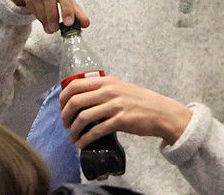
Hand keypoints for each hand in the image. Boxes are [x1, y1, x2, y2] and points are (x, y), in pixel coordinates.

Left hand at [60, 74, 192, 149]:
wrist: (162, 112)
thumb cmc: (140, 101)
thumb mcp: (119, 87)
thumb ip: (101, 88)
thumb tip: (80, 96)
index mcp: (105, 81)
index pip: (74, 85)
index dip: (63, 98)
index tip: (61, 107)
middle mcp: (108, 91)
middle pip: (75, 101)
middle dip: (65, 115)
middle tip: (65, 124)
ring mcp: (114, 106)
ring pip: (83, 117)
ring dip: (74, 129)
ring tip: (72, 136)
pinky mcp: (121, 121)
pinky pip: (97, 131)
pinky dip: (85, 138)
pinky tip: (82, 143)